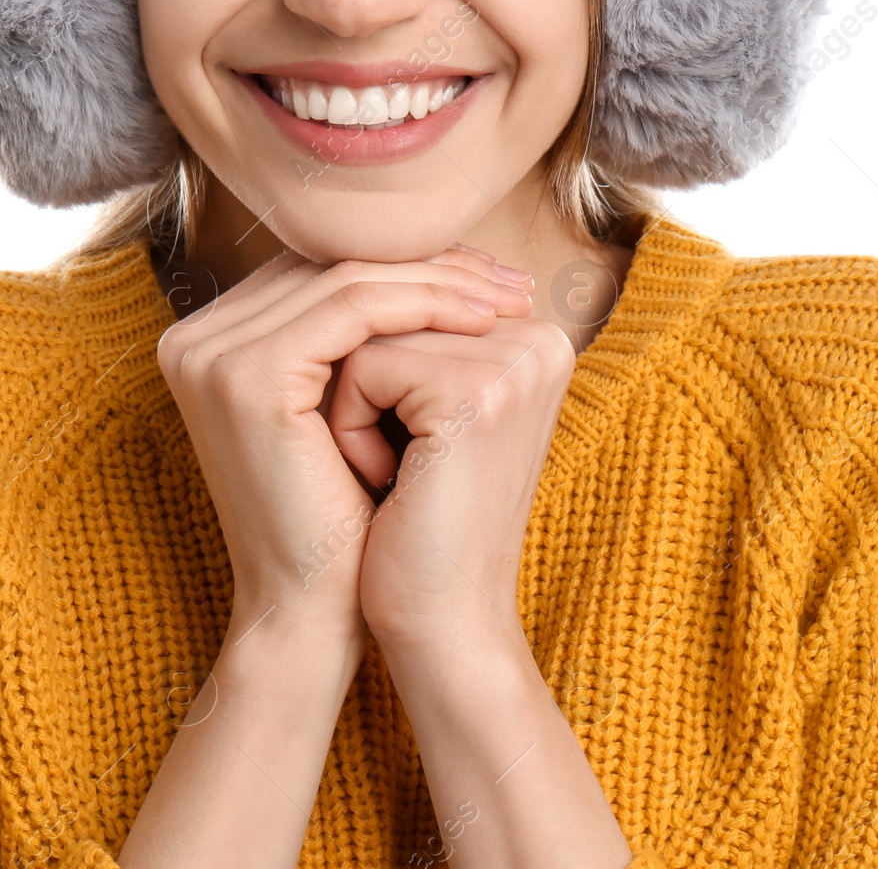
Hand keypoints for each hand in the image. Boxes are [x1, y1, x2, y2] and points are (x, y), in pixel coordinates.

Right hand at [155, 244, 535, 646]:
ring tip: (511, 300)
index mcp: (209, 339)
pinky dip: (424, 305)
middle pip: (332, 263)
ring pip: (348, 278)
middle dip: (433, 264)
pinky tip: (482, 321)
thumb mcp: (347, 409)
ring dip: (441, 280)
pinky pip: (354, 310)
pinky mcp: (247, 375)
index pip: (321, 268)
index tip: (489, 275)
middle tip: (513, 279)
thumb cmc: (344, 517)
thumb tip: (448, 258)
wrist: (310, 614)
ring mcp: (212, 354)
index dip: (409, 263)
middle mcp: (193, 338)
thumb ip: (361, 336)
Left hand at [322, 266, 576, 649]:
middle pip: (387, 300)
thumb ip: (405, 327)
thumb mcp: (414, 405)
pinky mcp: (479, 391)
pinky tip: (388, 481)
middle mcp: (540, 333)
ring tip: (386, 466)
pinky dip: (350, 425)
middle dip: (357, 375)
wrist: (439, 623)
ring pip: (368, 329)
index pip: (409, 286)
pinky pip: (365, 366)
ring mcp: (516, 359)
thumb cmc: (412, 518)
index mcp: (532, 332)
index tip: (397, 434)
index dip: (369, 355)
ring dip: (349, 400)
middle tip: (385, 455)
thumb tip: (337, 253)